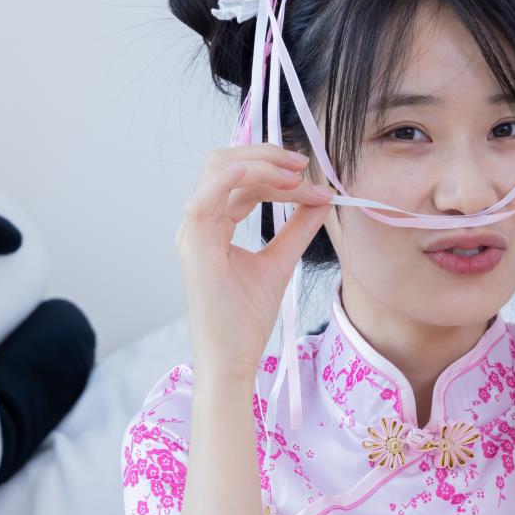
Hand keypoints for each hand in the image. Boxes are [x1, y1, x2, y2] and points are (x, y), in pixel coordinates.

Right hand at [175, 143, 334, 380]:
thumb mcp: (280, 263)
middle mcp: (198, 224)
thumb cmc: (246, 319)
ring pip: (217, 172)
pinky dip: (227, 179)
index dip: (274, 170)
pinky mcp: (195, 250)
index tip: (311, 178)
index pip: (240, 179)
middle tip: (304, 165)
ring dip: (259, 165)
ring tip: (295, 176)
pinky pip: (203, 201)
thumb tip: (322, 199)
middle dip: (266, 156)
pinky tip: (255, 172)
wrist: (233, 358)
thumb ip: (297, 229)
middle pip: (224, 163)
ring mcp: (192, 234)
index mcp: (213, 224)